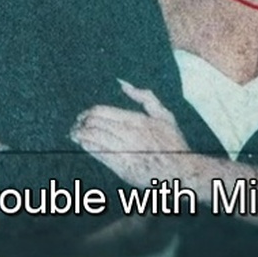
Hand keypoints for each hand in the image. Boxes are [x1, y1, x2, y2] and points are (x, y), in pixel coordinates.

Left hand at [70, 79, 189, 186]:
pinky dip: (88, 147)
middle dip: (81, 124)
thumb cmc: (174, 145)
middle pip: (95, 124)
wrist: (183, 173)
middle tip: (75, 125)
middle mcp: (130, 134)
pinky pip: (100, 154)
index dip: (88, 113)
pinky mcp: (123, 168)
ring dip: (80, 135)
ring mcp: (126, 151)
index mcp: (138, 120)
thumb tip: (124, 84)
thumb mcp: (165, 116)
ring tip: (74, 135)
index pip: (103, 112)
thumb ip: (145, 97)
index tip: (82, 116)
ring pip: (95, 138)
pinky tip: (83, 145)